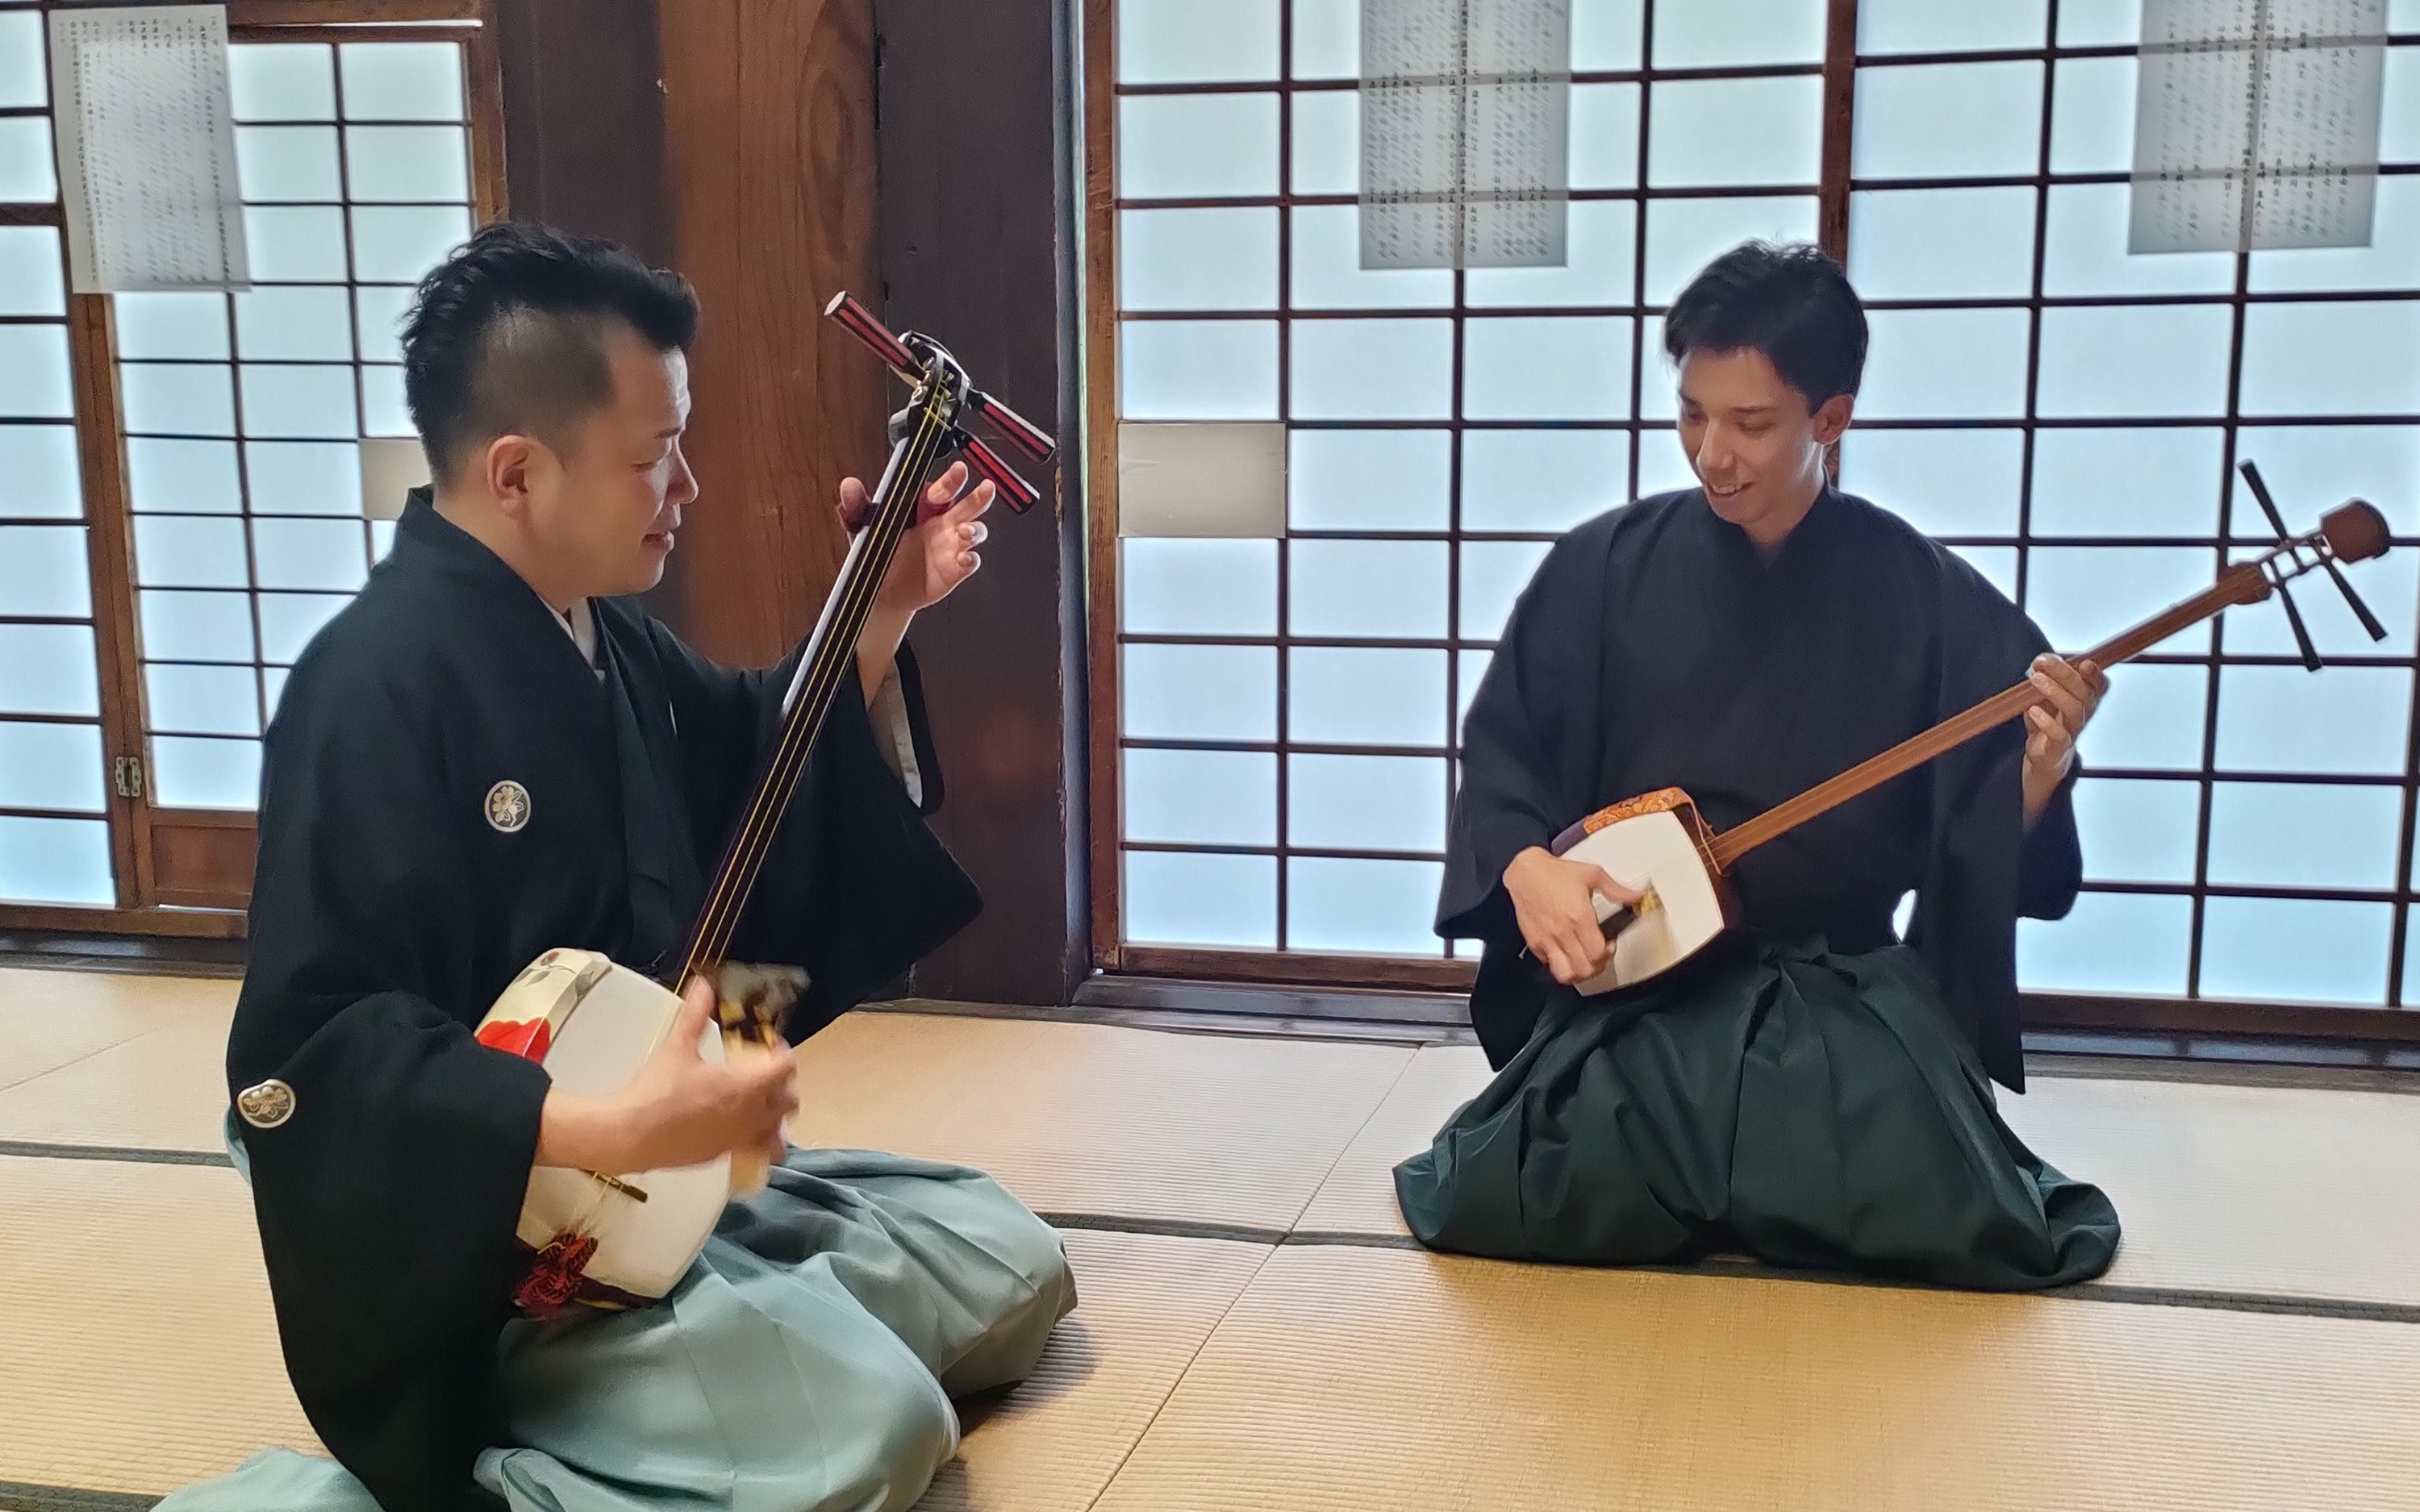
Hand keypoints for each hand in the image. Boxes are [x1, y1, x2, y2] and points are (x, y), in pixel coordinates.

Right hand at [536, 977, 795, 1175]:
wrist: (629, 1136)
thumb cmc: (656, 1090)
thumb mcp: (676, 1046)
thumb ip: (695, 1014)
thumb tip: (703, 985)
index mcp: (746, 1086)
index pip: (786, 1069)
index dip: (782, 1054)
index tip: (768, 1046)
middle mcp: (751, 1116)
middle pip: (789, 1102)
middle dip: (782, 1086)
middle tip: (762, 1073)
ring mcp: (738, 1141)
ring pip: (777, 1134)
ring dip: (774, 1118)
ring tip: (758, 1105)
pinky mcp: (723, 1157)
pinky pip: (753, 1151)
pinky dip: (754, 1140)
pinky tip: (734, 1128)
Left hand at [838, 460, 993, 618]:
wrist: (880, 591)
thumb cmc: (878, 553)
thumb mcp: (863, 527)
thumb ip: (857, 505)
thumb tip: (849, 485)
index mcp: (924, 508)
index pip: (943, 489)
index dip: (949, 483)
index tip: (949, 481)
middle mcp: (942, 524)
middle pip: (968, 505)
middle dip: (978, 496)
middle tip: (985, 488)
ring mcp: (951, 546)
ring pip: (975, 531)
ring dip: (976, 529)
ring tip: (965, 531)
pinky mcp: (954, 570)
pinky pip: (970, 561)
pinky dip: (971, 559)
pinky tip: (965, 558)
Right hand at [1503, 846, 1640, 986]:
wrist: (1525, 872)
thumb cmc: (1555, 873)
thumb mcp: (1592, 874)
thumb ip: (1617, 890)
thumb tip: (1636, 897)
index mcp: (1580, 917)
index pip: (1598, 953)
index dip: (1608, 954)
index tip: (1609, 944)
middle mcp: (1563, 932)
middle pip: (1584, 969)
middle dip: (1596, 967)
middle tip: (1598, 955)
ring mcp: (1547, 940)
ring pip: (1565, 974)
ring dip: (1577, 972)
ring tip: (1582, 962)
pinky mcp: (1535, 942)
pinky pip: (1548, 964)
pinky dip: (1559, 964)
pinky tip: (1565, 952)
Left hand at [2022, 654, 2105, 824]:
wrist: (2043, 758)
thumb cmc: (2047, 722)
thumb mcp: (2045, 697)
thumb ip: (2046, 677)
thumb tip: (2041, 660)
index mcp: (2084, 700)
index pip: (2099, 685)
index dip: (2095, 674)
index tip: (2083, 662)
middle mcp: (2083, 715)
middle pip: (2084, 693)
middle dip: (2066, 675)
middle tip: (2044, 662)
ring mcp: (2072, 732)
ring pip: (2074, 711)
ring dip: (2055, 692)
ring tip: (2036, 679)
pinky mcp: (2059, 748)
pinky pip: (2059, 735)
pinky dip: (2047, 722)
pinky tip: (2034, 710)